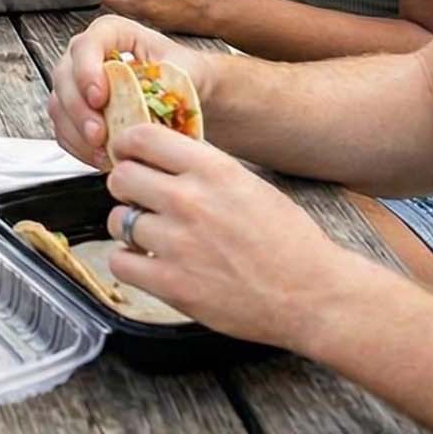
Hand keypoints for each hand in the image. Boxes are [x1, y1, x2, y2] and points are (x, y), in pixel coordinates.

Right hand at [48, 13, 212, 169]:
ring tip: (102, 150)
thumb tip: (153, 98)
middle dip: (79, 110)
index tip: (99, 97)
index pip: (87, 45)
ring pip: (59, 106)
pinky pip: (64, 130)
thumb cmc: (185, 74)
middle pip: (65, 77)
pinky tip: (101, 156)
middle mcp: (89, 55)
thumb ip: (169, 80)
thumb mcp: (186, 69)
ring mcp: (78, 84)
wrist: (190, 94)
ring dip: (77, 133)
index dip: (86, 71)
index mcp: (113, 33)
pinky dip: (79, 147)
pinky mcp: (75, 112)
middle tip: (98, 133)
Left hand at [101, 122, 363, 349]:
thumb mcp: (250, 184)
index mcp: (213, 170)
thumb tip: (164, 158)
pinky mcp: (171, 284)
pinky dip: (130, 263)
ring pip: (118, 220)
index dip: (129, 146)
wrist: (314, 295)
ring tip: (151, 236)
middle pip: (121, 177)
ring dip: (130, 226)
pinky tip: (149, 263)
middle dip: (128, 187)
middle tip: (140, 199)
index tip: (129, 156)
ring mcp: (177, 244)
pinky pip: (120, 263)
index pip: (142, 137)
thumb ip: (205, 170)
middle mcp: (190, 201)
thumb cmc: (290, 242)